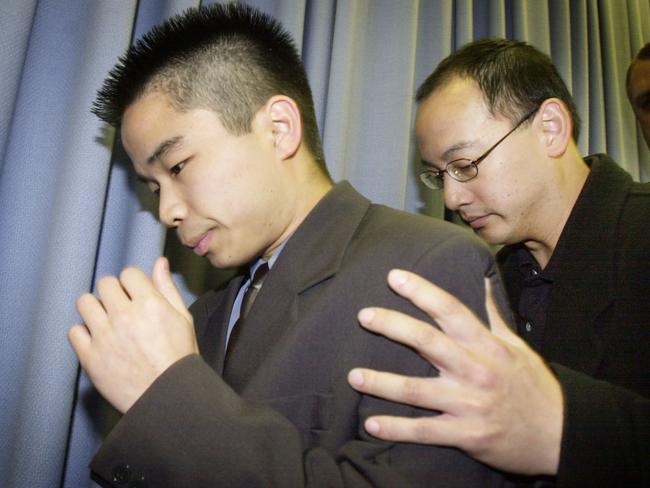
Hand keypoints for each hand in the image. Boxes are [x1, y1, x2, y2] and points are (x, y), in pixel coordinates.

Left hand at [68, 257, 198, 413]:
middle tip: (123, 309)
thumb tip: (159, 262)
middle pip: (105, 284)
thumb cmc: (179, 357)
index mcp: (150, 304)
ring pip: (84, 302)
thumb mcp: (182, 318)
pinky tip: (99, 340)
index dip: (133, 283)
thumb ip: (167, 288)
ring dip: (96, 308)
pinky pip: (74, 331)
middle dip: (114, 292)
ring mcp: (105, 337)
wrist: (168, 396)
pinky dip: (84, 334)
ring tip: (107, 322)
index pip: (128, 273)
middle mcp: (125, 316)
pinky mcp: (90, 357)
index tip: (136, 295)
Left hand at [347, 270, 562, 474]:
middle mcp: (476, 371)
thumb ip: (493, 315)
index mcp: (487, 346)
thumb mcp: (517, 346)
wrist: (560, 435)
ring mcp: (469, 405)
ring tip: (353, 376)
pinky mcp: (466, 435)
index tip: (395, 277)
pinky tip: (371, 424)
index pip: (451, 310)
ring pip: (416, 390)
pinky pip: (424, 431)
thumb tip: (482, 280)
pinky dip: (395, 429)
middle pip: (427, 342)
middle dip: (393, 326)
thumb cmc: (534, 385)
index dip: (422, 291)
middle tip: (363, 315)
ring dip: (381, 383)